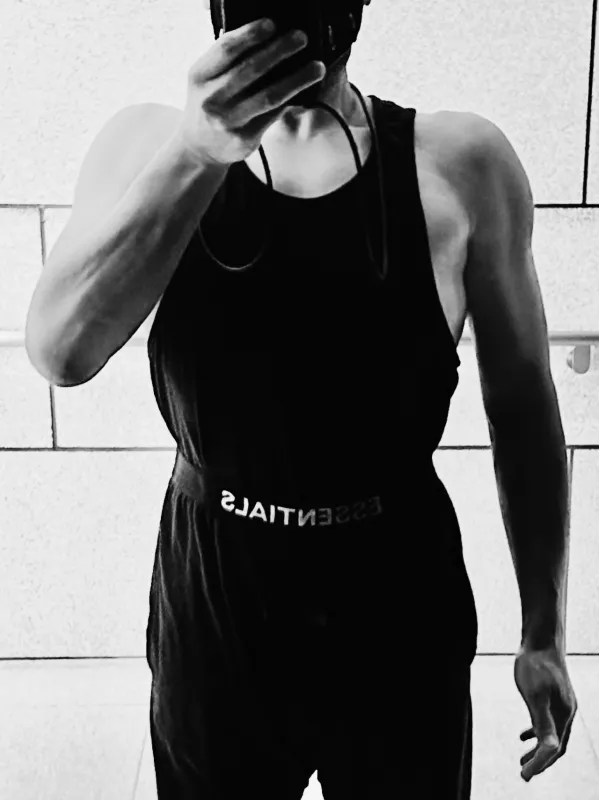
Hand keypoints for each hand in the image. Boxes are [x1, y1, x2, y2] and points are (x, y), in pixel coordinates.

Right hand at [176, 19, 325, 166]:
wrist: (200, 148)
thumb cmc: (209, 105)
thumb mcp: (205, 79)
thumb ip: (225, 60)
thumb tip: (263, 36)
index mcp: (199, 76)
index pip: (226, 49)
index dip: (250, 34)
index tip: (272, 24)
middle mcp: (211, 98)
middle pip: (251, 69)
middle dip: (280, 51)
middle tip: (301, 38)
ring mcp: (228, 121)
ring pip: (269, 96)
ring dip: (297, 79)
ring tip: (317, 67)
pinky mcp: (244, 139)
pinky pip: (273, 115)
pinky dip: (291, 100)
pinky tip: (304, 89)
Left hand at [514, 644, 576, 781]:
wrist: (540, 638)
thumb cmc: (536, 665)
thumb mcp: (535, 696)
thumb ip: (542, 723)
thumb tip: (549, 751)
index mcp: (564, 716)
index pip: (555, 750)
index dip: (540, 765)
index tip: (525, 776)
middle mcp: (567, 712)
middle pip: (556, 746)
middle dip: (542, 761)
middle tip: (525, 773)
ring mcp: (561, 703)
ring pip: (551, 734)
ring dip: (538, 749)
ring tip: (523, 759)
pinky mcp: (552, 695)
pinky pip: (546, 721)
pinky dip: (536, 731)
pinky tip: (523, 734)